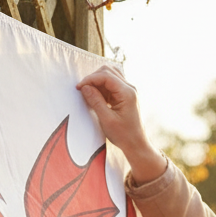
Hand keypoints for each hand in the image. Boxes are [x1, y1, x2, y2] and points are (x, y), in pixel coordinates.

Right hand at [77, 66, 165, 182]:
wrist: (136, 145)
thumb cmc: (124, 136)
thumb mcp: (107, 120)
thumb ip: (96, 102)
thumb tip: (85, 87)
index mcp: (127, 93)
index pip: (106, 76)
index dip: (90, 79)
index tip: (79, 87)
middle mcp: (129, 88)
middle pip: (108, 71)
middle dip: (93, 78)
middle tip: (83, 90)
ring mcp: (128, 91)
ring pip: (109, 75)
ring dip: (97, 82)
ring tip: (89, 94)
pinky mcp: (125, 95)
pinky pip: (111, 84)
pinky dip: (101, 87)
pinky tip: (96, 97)